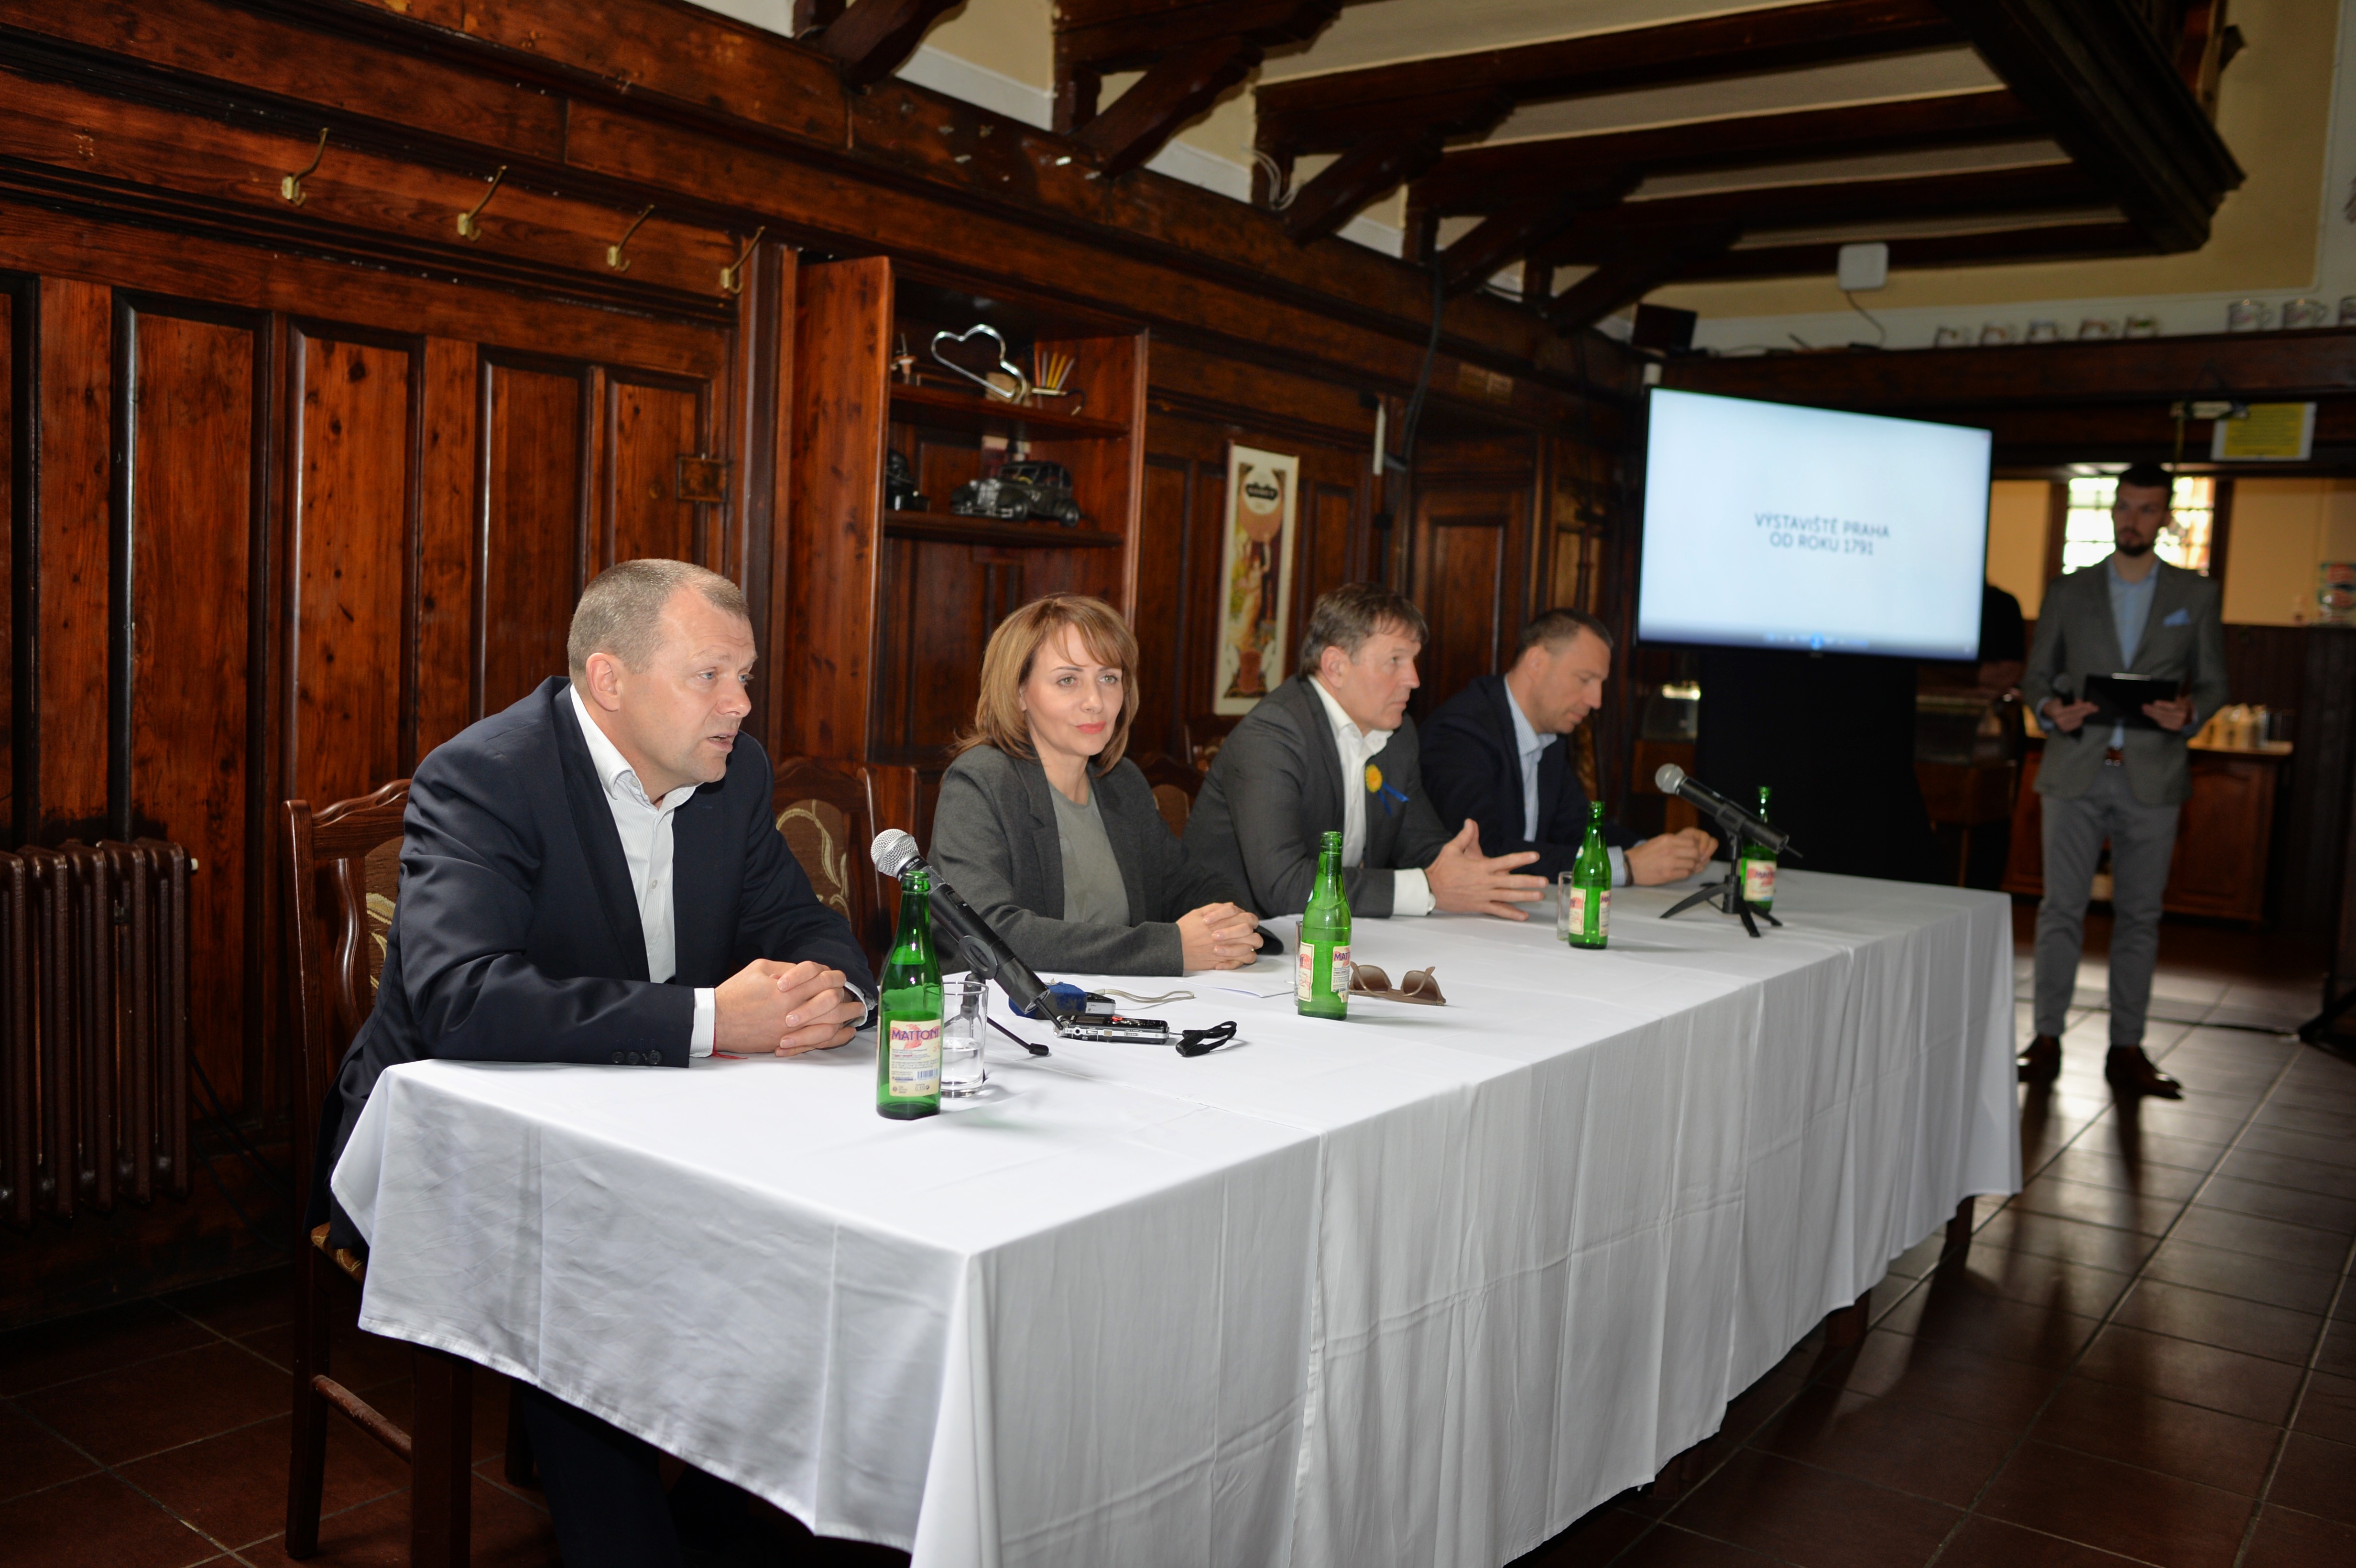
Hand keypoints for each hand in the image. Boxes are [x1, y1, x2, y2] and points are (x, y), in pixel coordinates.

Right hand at [714, 959, 862, 1056]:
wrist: (717, 1021)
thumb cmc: (736, 993)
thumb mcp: (760, 968)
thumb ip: (787, 967)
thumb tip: (808, 971)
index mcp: (788, 987)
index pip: (823, 978)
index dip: (834, 977)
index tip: (836, 978)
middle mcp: (794, 1008)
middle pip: (833, 999)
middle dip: (847, 994)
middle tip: (853, 993)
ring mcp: (792, 1028)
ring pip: (831, 1021)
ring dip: (848, 1015)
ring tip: (857, 1010)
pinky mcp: (788, 1043)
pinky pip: (821, 1042)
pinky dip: (838, 1036)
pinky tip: (846, 1031)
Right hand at [1178, 902, 1260, 970]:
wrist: (1174, 947)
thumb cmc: (1185, 930)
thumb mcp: (1199, 912)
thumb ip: (1218, 908)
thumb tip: (1232, 906)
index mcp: (1224, 922)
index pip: (1249, 919)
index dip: (1250, 920)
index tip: (1244, 922)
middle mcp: (1227, 937)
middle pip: (1254, 936)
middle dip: (1253, 935)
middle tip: (1246, 936)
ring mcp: (1226, 951)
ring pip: (1250, 951)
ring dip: (1250, 948)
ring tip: (1243, 946)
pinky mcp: (1221, 962)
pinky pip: (1240, 964)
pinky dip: (1241, 961)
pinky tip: (1234, 957)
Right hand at [1423, 819, 1545, 919]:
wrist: (1430, 889)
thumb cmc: (1442, 868)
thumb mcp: (1452, 849)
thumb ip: (1465, 836)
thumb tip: (1470, 821)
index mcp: (1481, 867)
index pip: (1505, 862)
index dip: (1521, 858)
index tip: (1535, 856)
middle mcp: (1485, 882)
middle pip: (1511, 882)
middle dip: (1529, 881)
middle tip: (1544, 882)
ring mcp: (1483, 895)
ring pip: (1508, 897)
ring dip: (1525, 897)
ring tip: (1538, 896)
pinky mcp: (1479, 906)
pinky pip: (1497, 911)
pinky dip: (1510, 914)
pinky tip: (1523, 916)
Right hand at [1625, 827, 1717, 885]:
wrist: (1629, 866)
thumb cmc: (1643, 853)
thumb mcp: (1658, 841)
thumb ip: (1674, 842)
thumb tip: (1692, 846)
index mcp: (1668, 839)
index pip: (1692, 842)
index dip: (1696, 847)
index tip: (1692, 852)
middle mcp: (1670, 849)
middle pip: (1695, 852)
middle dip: (1696, 857)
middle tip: (1692, 860)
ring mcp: (1670, 862)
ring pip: (1692, 864)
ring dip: (1691, 867)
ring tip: (1686, 867)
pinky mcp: (1668, 874)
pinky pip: (1685, 874)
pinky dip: (1686, 873)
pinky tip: (1681, 872)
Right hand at [2041, 698, 2098, 733]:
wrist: (2047, 713)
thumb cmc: (2055, 705)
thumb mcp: (2061, 699)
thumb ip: (2071, 702)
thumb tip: (2081, 703)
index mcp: (2056, 712)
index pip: (2072, 709)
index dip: (2082, 706)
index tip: (2090, 704)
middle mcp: (2059, 720)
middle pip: (2077, 715)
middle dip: (2087, 711)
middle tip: (2095, 708)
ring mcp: (2062, 726)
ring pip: (2079, 720)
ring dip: (2085, 714)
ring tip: (2088, 709)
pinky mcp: (2065, 730)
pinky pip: (2077, 724)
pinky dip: (2081, 719)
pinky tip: (2082, 716)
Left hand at [2142, 697, 2192, 731]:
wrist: (2191, 718)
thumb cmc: (2184, 706)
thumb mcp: (2182, 700)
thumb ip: (2175, 698)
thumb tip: (2159, 699)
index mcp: (2185, 707)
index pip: (2173, 707)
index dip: (2164, 704)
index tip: (2155, 702)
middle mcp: (2182, 716)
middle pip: (2165, 713)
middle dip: (2153, 710)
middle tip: (2144, 706)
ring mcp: (2179, 723)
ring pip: (2163, 719)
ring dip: (2152, 715)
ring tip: (2144, 710)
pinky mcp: (2175, 728)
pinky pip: (2164, 724)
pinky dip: (2156, 720)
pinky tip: (2150, 716)